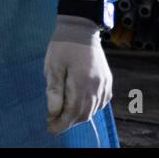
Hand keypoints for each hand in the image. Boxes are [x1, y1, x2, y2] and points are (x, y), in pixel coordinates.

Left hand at [45, 14, 112, 134]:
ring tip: (63, 115)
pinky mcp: (108, 81)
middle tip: (53, 123)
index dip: (61, 123)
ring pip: (93, 110)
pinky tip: (80, 106)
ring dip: (79, 116)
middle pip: (84, 114)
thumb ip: (54, 90)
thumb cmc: (63, 46)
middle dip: (68, 122)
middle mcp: (97, 86)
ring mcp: (105, 84)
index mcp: (82, 82)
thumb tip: (53, 112)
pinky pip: (101, 102)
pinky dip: (90, 108)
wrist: (81, 28)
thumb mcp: (53, 65)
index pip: (72, 112)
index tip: (50, 128)